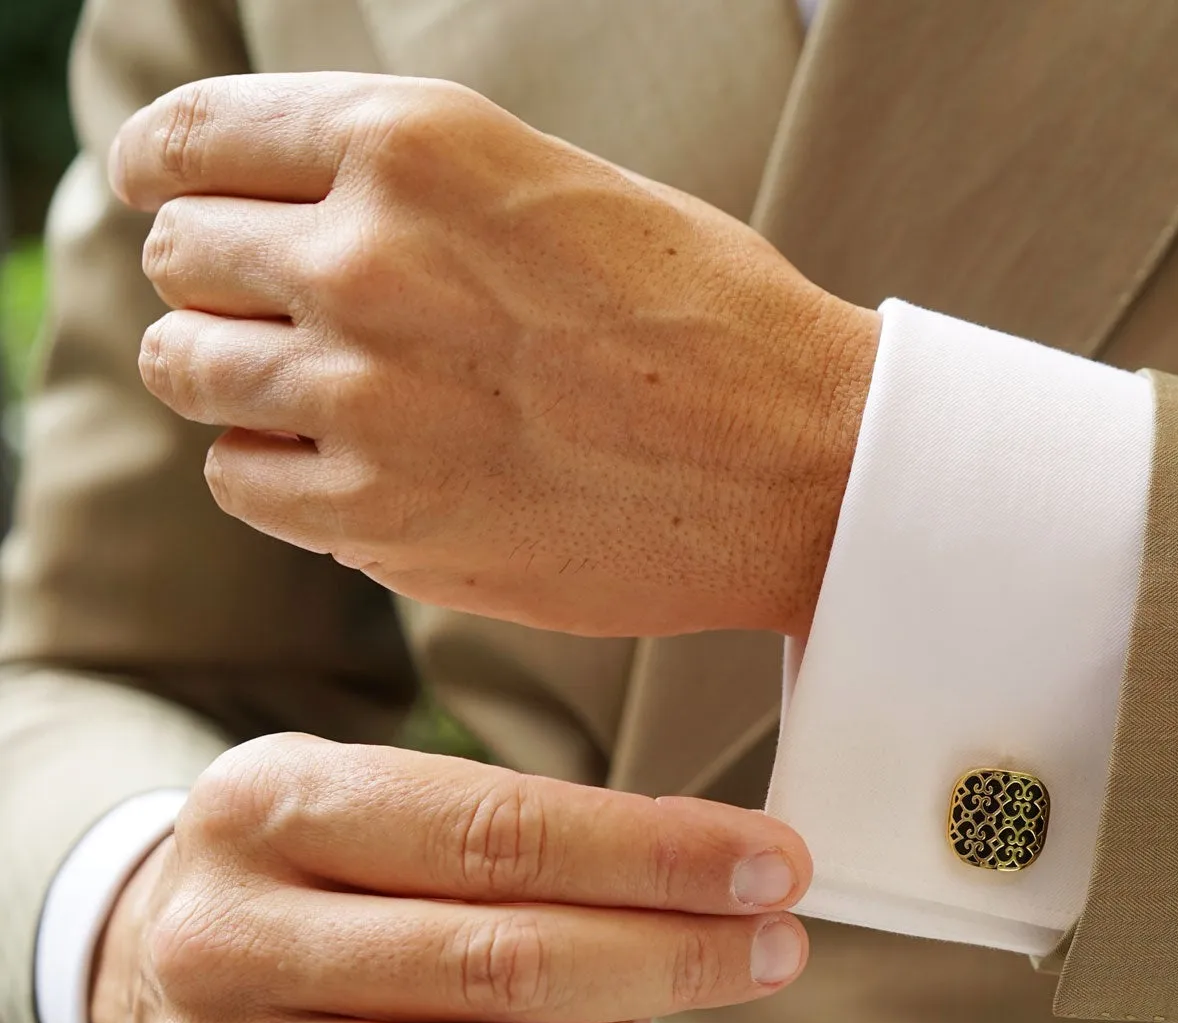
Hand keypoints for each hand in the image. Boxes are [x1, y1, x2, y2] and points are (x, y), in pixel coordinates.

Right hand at [88, 733, 810, 1022]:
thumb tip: (722, 867)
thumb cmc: (322, 865)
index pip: (499, 832)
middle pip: (498, 962)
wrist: (152, 955)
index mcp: (270, 806)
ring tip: (651, 1016)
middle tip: (770, 946)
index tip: (771, 866)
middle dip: (670, 957)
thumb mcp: (389, 794)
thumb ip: (531, 826)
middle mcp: (227, 936)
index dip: (657, 855)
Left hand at [112, 73, 878, 639]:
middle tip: (296, 310)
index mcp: (413, 145)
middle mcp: (368, 257)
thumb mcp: (552, 184)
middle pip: (180, 256)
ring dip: (238, 375)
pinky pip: (243, 479)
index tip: (167, 193)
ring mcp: (364, 394)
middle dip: (220, 279)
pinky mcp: (379, 515)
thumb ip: (405, 184)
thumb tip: (275, 213)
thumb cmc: (705, 315)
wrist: (800, 460)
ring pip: (187, 369)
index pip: (192, 138)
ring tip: (333, 391)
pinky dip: (281, 471)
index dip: (164, 168)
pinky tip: (366, 463)